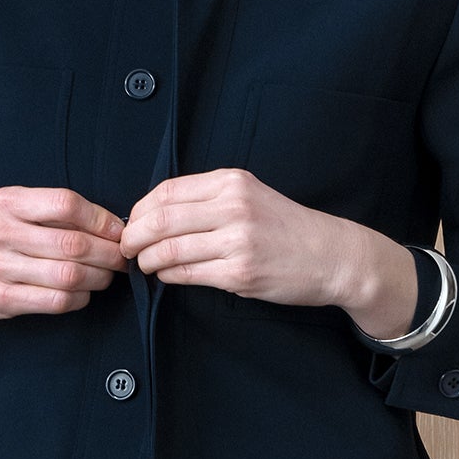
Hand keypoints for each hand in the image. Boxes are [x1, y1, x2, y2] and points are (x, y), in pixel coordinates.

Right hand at [0, 188, 125, 324]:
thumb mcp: (8, 209)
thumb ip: (48, 212)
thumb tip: (106, 223)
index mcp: (6, 203)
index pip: (66, 204)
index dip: (100, 219)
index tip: (117, 230)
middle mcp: (0, 233)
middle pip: (73, 244)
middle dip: (108, 253)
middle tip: (121, 258)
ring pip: (69, 275)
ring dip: (98, 278)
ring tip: (105, 275)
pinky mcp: (2, 300)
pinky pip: (56, 301)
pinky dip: (79, 298)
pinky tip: (82, 293)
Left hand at [119, 168, 424, 334]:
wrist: (331, 256)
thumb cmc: (286, 228)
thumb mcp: (250, 196)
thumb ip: (208, 200)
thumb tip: (154, 214)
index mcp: (232, 182)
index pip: (167, 191)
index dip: (139, 210)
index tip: (131, 224)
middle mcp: (234, 207)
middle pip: (161, 219)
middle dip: (133, 237)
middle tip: (126, 249)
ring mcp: (237, 241)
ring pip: (169, 249)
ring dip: (147, 260)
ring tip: (144, 265)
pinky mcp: (240, 273)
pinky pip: (187, 273)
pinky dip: (168, 276)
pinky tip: (167, 275)